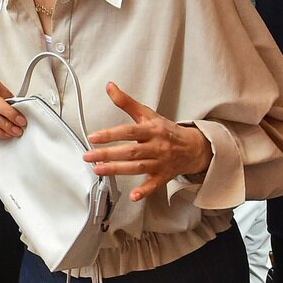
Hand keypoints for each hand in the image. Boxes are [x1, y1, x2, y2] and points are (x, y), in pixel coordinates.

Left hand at [84, 82, 212, 202]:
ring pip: (138, 167)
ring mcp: (161, 162)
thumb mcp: (148, 114)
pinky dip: (145, 191)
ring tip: (98, 170)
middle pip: (131, 151)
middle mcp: (157, 146)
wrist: (194, 147)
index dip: (111, 134)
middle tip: (88, 156)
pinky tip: (133, 196)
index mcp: (151, 130)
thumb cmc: (166, 130)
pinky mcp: (164, 176)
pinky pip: (155, 185)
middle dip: (108, 154)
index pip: (129, 132)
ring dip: (118, 170)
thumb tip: (110, 87)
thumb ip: (127, 103)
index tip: (93, 136)